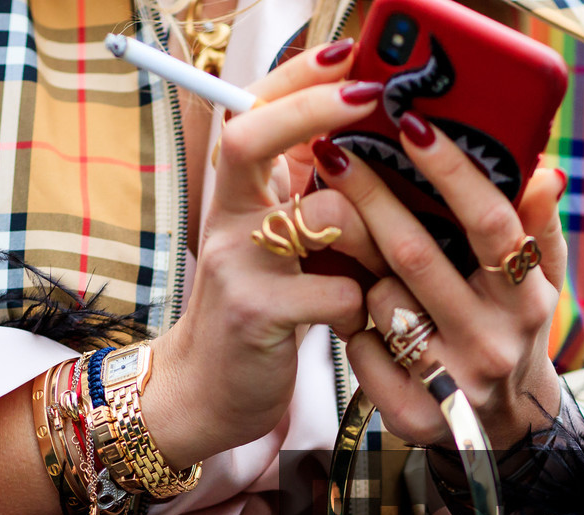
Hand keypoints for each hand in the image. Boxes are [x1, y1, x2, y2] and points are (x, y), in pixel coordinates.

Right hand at [144, 43, 389, 468]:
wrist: (205, 392)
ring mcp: (237, 265)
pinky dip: (360, 307)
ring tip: (378, 267)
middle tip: (373, 101)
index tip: (348, 53)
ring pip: (324, 216)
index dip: (299, 77)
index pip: (252, 111)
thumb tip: (363, 137)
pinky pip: (338, 292)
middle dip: (317, 111)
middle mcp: (227, 220)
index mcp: (236, 195)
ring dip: (373, 236)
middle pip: (254, 137)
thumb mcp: (273, 242)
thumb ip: (303, 194)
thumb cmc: (258, 311)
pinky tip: (354, 321)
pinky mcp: (257, 315)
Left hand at [312, 113, 567, 449]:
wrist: (512, 428)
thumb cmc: (515, 329)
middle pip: (416, 257)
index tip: (410, 124)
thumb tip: (544, 172)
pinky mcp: (417, 418)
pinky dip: (355, 331)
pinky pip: (363, 354)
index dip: (449, 172)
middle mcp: (493, 340)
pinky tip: (360, 320)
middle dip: (370, 198)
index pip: (488, 223)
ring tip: (359, 258)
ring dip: (362, 274)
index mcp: (525, 298)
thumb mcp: (541, 281)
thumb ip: (539, 227)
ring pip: (381, 303)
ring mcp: (454, 383)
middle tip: (335, 155)